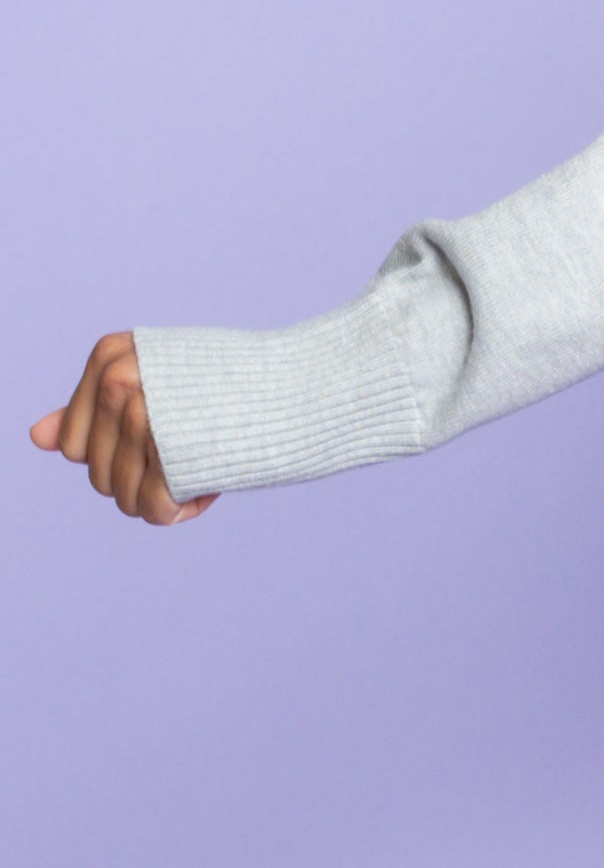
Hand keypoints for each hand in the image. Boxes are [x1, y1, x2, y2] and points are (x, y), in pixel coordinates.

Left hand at [29, 335, 212, 525]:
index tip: (166, 438)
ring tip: (206, 464)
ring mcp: (143, 415)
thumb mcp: (156, 382)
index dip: (121, 456)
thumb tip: (37, 438)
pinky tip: (212, 485)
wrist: (302, 385)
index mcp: (108, 357)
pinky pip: (152, 510)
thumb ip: (96, 408)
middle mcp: (117, 381)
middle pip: (99, 476)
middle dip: (146, 478)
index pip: (75, 446)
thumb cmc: (230, 388)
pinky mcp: (170, 451)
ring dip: (167, 495)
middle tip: (195, 452)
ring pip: (123, 497)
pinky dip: (183, 508)